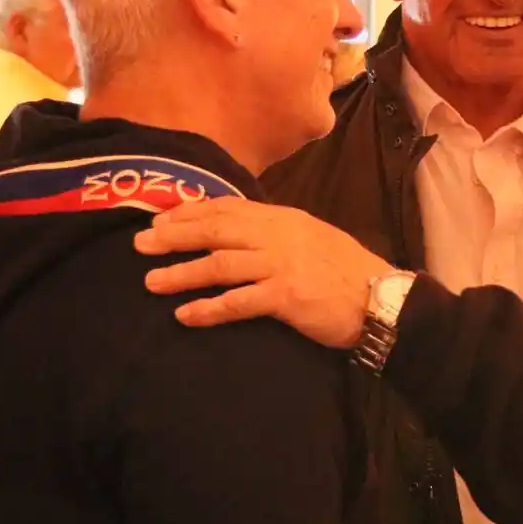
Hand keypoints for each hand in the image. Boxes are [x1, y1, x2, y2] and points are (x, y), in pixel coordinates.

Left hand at [133, 198, 392, 347]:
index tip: (161, 219)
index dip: (191, 212)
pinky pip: (239, 302)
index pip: (229, 208)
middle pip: (217, 230)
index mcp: (285, 218)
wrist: (382, 299)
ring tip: (150, 282)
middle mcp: (280, 235)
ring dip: (182, 272)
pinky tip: (185, 315)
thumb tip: (239, 234)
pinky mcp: (286, 296)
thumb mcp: (312, 238)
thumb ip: (277, 233)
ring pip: (220, 264)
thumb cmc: (347, 272)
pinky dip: (209, 309)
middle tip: (140, 244)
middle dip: (175, 236)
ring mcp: (282, 264)